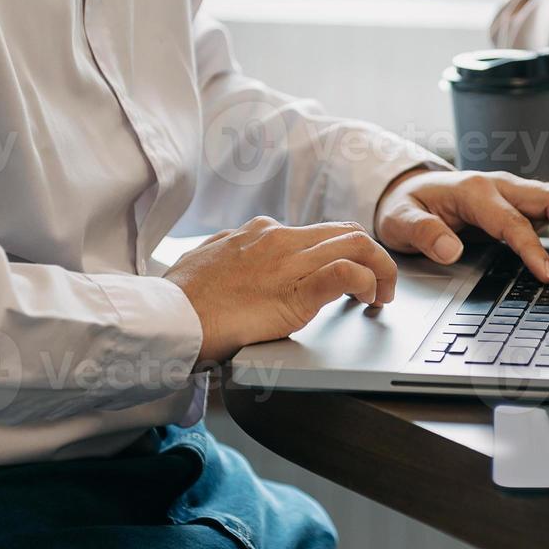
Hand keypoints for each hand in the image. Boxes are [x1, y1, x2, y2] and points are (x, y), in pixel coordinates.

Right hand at [167, 216, 398, 363]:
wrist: (167, 318)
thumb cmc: (181, 299)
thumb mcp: (206, 261)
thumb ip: (228, 253)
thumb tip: (231, 254)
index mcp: (261, 233)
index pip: (319, 231)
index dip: (344, 251)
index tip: (353, 274)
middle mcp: (280, 239)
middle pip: (347, 231)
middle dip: (374, 256)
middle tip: (381, 287)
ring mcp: (289, 261)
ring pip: (356, 244)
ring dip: (381, 269)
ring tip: (381, 296)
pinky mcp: (295, 290)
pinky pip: (345, 273)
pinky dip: (367, 282)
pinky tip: (367, 299)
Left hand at [375, 169, 548, 283]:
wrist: (412, 188)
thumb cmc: (409, 205)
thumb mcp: (400, 219)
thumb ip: (423, 232)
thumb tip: (449, 250)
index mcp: (475, 191)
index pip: (515, 221)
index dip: (536, 249)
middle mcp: (503, 185)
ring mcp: (519, 190)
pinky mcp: (528, 200)